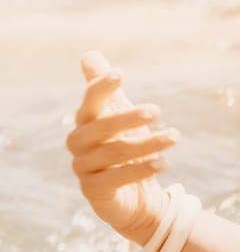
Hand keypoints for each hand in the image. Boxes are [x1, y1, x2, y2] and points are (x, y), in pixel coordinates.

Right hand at [66, 51, 177, 240]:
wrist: (131, 197)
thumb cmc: (123, 149)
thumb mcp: (118, 117)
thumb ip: (106, 90)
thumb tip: (89, 55)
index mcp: (84, 121)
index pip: (89, 101)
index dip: (101, 87)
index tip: (121, 74)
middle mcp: (78, 142)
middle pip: (100, 127)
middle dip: (127, 118)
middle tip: (156, 110)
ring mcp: (83, 167)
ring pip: (113, 153)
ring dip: (145, 144)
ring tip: (173, 137)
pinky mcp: (93, 190)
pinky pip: (115, 178)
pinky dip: (139, 170)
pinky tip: (162, 162)